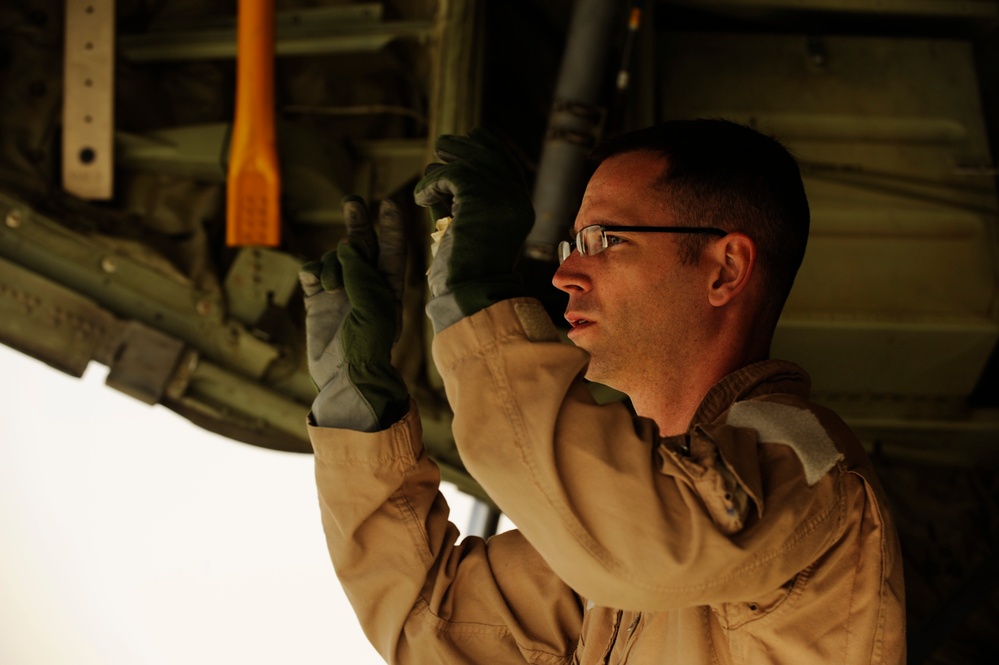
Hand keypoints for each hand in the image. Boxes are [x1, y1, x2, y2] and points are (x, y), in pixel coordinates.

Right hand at [299, 196, 407, 430]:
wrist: (343, 378)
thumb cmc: (368, 347)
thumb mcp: (373, 308)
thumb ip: (361, 273)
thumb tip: (347, 245)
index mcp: (389, 287)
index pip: (391, 251)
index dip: (390, 227)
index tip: (390, 205)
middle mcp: (365, 286)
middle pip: (361, 246)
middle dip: (357, 223)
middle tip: (352, 202)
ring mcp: (340, 292)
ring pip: (333, 258)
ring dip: (331, 263)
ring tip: (333, 285)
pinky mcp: (317, 301)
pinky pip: (312, 273)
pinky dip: (314, 273)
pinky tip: (317, 284)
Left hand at [414, 127, 533, 331]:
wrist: (470, 293)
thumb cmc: (467, 272)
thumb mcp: (475, 228)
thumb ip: (471, 202)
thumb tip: (451, 169)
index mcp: (520, 207)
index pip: (506, 163)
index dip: (487, 146)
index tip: (466, 140)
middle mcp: (516, 197)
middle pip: (489, 153)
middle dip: (463, 146)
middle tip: (441, 147)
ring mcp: (500, 195)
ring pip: (468, 160)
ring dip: (442, 167)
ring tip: (428, 181)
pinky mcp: (478, 196)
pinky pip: (448, 174)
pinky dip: (430, 185)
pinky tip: (421, 200)